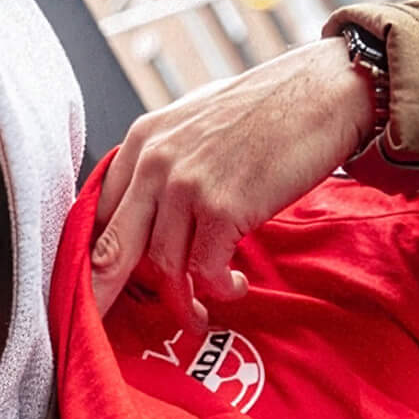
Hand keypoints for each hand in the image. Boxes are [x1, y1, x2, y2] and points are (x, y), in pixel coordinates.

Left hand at [91, 37, 372, 326]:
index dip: (97, 255)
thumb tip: (149, 211)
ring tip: (196, 316)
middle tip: (97, 326)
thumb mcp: (196, 123)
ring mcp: (186, 185)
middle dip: (100, 294)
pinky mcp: (222, 207)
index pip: (101, 211)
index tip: (99, 285)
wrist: (322, 92)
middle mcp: (154, 161)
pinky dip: (218, 289)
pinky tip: (234, 288)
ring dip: (180, 301)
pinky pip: (205, 270)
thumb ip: (166, 161)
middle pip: (111, 246)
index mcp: (142, 140)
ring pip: (161, 267)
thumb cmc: (267, 110)